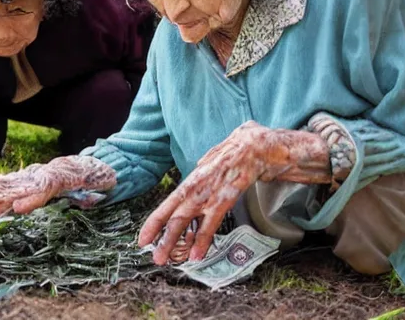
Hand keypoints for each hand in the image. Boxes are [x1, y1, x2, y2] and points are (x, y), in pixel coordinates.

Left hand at [137, 121, 326, 264]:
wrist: (261, 144)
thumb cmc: (243, 144)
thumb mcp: (219, 150)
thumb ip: (208, 159)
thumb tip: (200, 163)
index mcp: (195, 177)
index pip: (170, 202)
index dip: (155, 221)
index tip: (143, 237)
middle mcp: (198, 186)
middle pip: (173, 214)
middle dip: (161, 236)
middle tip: (152, 256)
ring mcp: (210, 192)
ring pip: (185, 220)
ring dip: (173, 241)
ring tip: (164, 259)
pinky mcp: (226, 197)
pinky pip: (211, 222)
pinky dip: (203, 239)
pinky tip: (197, 254)